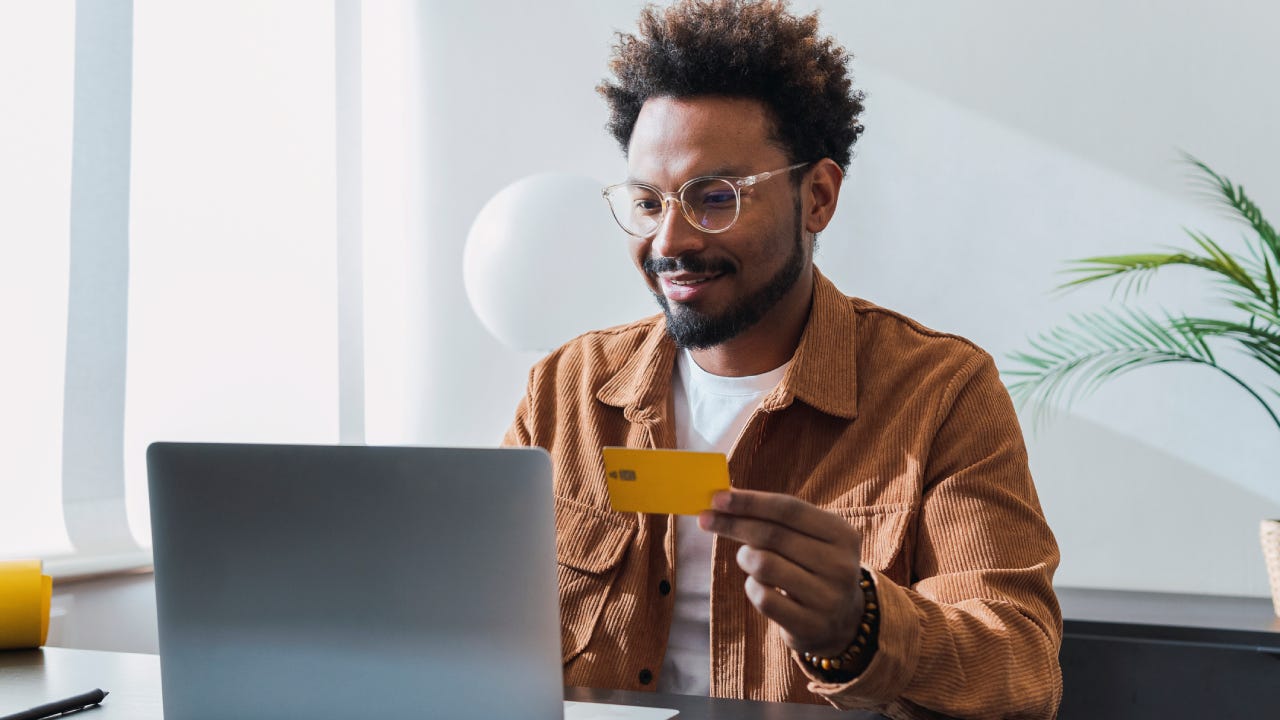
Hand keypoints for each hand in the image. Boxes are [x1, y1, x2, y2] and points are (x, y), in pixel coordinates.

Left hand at [699, 489, 864, 656]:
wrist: (841, 623)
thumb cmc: (812, 568)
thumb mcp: (809, 539)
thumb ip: (776, 519)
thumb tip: (725, 499)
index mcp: (842, 534)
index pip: (789, 509)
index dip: (750, 502)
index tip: (716, 498)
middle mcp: (840, 565)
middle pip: (773, 535)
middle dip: (733, 524)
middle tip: (705, 520)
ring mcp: (828, 598)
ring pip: (764, 565)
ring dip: (745, 557)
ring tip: (747, 557)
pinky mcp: (811, 626)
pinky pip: (763, 598)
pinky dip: (751, 587)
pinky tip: (758, 585)